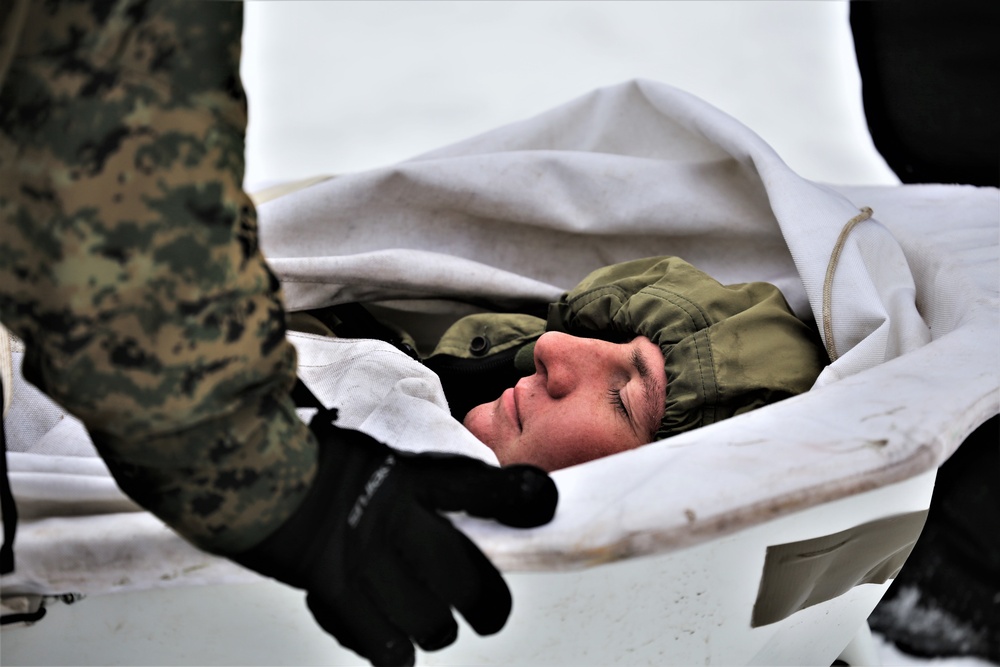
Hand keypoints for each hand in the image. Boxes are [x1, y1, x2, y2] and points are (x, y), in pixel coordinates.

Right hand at [233, 407, 557, 665]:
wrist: (239, 472)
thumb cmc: (300, 462)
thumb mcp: (365, 454)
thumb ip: (405, 481)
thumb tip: (444, 504)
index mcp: (402, 475)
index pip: (474, 486)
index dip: (515, 497)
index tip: (542, 504)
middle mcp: (392, 515)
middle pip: (465, 575)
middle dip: (488, 604)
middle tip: (489, 615)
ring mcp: (363, 556)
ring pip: (429, 618)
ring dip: (434, 630)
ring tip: (430, 628)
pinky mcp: (332, 589)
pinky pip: (382, 643)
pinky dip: (394, 652)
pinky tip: (396, 649)